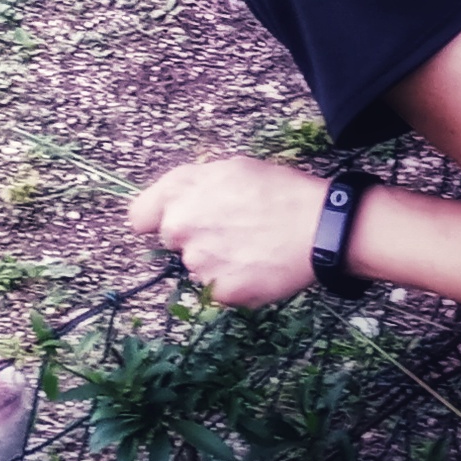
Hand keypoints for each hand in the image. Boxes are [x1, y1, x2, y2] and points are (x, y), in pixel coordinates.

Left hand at [128, 157, 326, 308]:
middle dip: (193, 237)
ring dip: (216, 260)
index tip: (168, 221)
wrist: (321, 227)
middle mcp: (181, 231)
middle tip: (230, 229)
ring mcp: (200, 264)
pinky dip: (235, 282)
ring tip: (252, 245)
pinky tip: (258, 264)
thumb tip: (174, 201)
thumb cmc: (278, 191)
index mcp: (178, 197)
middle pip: (173, 243)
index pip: (139, 217)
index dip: (154, 218)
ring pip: (197, 266)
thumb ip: (191, 184)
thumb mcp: (229, 168)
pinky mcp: (222, 292)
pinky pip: (218, 289)